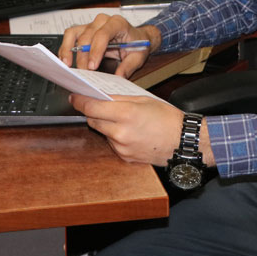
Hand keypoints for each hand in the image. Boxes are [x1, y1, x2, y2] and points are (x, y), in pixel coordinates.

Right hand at [59, 13, 159, 77]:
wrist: (137, 38)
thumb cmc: (137, 44)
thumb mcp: (138, 56)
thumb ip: (129, 66)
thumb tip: (119, 77)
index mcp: (118, 23)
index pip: (103, 34)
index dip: (95, 50)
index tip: (92, 66)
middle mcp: (103, 21)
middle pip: (87, 36)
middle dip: (83, 56)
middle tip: (83, 72)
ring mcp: (92, 24)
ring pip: (74, 33)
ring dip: (68, 49)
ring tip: (67, 65)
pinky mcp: (84, 30)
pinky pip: (70, 35)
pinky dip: (65, 47)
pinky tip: (65, 60)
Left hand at [70, 94, 187, 166]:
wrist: (182, 142)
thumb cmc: (168, 119)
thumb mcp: (143, 100)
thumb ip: (119, 99)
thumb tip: (100, 97)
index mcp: (126, 114)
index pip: (92, 108)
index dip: (79, 101)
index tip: (74, 97)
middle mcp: (121, 133)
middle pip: (93, 120)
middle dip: (92, 112)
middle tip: (96, 104)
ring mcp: (122, 148)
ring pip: (102, 132)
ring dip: (105, 124)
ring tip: (121, 119)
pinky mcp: (125, 157)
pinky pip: (112, 144)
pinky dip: (114, 136)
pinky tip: (128, 131)